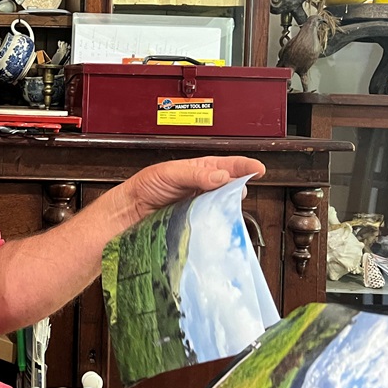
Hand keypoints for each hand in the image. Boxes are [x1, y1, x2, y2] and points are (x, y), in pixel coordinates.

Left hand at [107, 156, 265, 228]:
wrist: (129, 212)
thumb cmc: (144, 187)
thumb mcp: (169, 173)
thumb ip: (195, 174)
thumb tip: (221, 175)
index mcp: (198, 170)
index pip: (227, 165)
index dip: (244, 165)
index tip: (258, 169)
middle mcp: (202, 187)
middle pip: (230, 186)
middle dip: (240, 186)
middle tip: (242, 189)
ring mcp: (200, 205)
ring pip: (224, 205)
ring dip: (229, 205)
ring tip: (229, 204)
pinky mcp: (195, 222)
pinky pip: (213, 221)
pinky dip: (218, 221)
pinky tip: (218, 221)